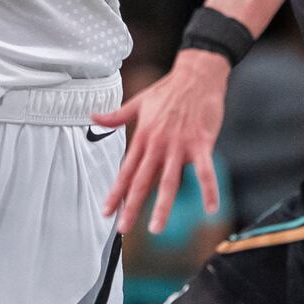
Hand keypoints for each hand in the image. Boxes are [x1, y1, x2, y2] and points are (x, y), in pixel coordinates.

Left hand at [95, 50, 228, 233]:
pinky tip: (211, 209)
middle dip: (132, 206)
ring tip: (156, 228)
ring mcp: (180, 145)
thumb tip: (93, 117)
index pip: (126, 170)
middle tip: (123, 228)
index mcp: (143, 137)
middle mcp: (158, 144)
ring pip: (169, 181)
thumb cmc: (168, 89)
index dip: (116, 192)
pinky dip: (209, 190)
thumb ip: (117, 115)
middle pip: (143, 180)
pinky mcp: (201, 143)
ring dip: (163, 206)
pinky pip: (205, 171)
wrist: (197, 75)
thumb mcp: (138, 102)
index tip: (106, 211)